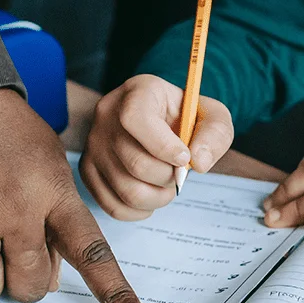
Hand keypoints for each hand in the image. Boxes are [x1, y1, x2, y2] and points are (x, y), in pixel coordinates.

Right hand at [0, 88, 154, 302]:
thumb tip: (49, 282)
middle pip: (30, 286)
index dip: (117, 295)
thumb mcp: (48, 167)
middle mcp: (18, 210)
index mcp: (56, 195)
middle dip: (25, 284)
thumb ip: (56, 221)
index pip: (93, 254)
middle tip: (14, 255)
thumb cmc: (8, 135)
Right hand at [81, 74, 233, 219]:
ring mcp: (94, 143)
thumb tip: (198, 163)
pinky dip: (139, 211)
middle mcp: (107, 114)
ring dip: (158, 197)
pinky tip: (152, 196)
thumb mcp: (212, 116)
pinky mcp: (88, 168)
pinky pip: (111, 204)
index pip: (136, 119)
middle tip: (180, 173)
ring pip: (125, 189)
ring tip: (168, 185)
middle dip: (168, 177)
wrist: (162, 121)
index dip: (163, 146)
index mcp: (138, 92)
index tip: (184, 158)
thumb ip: (215, 134)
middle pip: (135, 162)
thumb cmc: (187, 117)